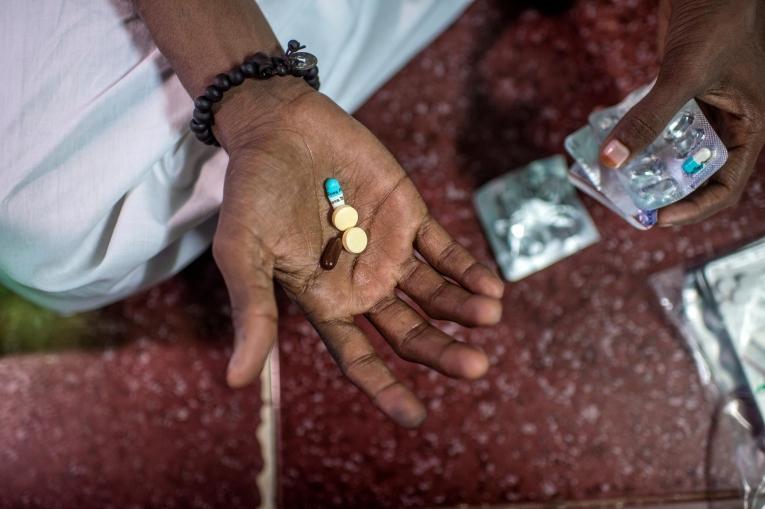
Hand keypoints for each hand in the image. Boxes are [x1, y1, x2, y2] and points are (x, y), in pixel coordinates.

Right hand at [211, 81, 504, 426]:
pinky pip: (445, 250)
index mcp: (325, 302)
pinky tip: (491, 286)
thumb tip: (235, 382)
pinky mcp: (409, 216)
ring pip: (435, 294)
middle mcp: (363, 284)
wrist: (279, 127)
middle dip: (443, 352)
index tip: (417, 417)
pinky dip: (468, 269)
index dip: (387, 390)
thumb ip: (253, 312)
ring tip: (490, 315)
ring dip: (464, 309)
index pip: (360, 358)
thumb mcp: (243, 253)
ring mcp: (389, 250)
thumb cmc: (252, 192)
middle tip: (476, 368)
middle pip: (410, 333)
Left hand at [598, 0, 764, 224]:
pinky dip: (639, 137)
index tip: (657, 219)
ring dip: (648, 167)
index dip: (693, 209)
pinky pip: (660, 127)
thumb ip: (649, 117)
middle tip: (630, 205)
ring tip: (618, 181)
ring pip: (675, 152)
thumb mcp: (685, 74)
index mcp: (748, 128)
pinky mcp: (681, 95)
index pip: (726, 187)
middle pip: (697, 175)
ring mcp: (703, 111)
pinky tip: (614, 144)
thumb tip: (612, 159)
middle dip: (666, 193)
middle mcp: (727, 125)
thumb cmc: (720, 19)